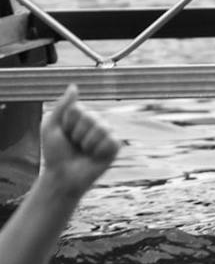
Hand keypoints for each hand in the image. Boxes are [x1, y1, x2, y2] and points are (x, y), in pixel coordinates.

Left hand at [39, 84, 120, 198]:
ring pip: (101, 128)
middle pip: (91, 117)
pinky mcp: (115, 146)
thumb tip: (74, 86)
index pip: (79, 109)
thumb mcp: (51, 127)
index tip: (63, 134)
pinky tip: (94, 156)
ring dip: (87, 143)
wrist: (62, 177)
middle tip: (74, 144)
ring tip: (84, 151)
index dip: (68, 124)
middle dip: (77, 134)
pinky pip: (111, 140)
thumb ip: (62, 106)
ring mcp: (106, 133)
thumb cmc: (54, 153)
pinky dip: (99, 150)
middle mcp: (96, 122)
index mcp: (81, 116)